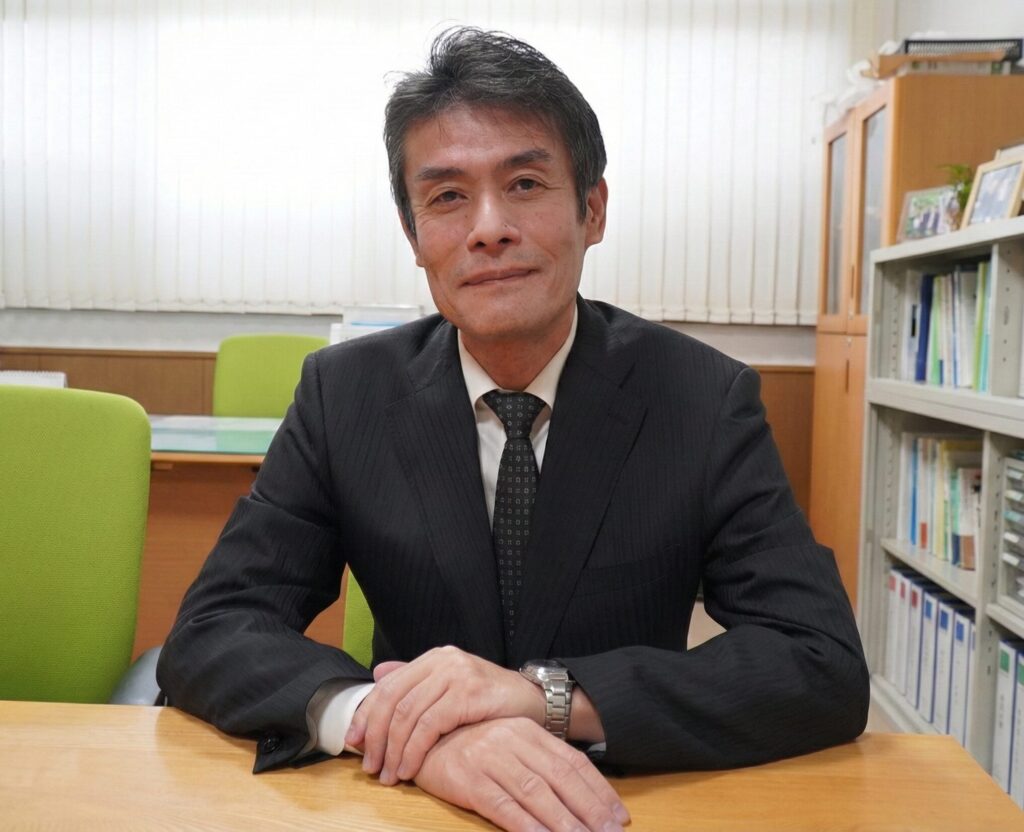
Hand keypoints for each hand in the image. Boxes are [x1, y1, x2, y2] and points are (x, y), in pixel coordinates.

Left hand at [345, 646, 541, 783]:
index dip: (366, 714)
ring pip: (408, 714)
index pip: (388, 685)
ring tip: (388, 775)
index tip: (353, 741)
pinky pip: (430, 725)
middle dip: (375, 736)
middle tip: (369, 766)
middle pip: (393, 699)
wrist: (535, 702)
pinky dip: (414, 750)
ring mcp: (456, 673)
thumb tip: (378, 674)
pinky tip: (409, 768)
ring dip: (393, 749)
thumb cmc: (492, 701)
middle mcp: (442, 660)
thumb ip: (417, 682)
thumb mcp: (452, 687)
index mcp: (434, 658)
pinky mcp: (468, 692)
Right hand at [414, 718, 629, 831]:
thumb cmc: (470, 745)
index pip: (572, 761)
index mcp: (528, 731)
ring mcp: (490, 758)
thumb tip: (579, 794)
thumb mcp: (509, 745)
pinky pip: (504, 807)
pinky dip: (527, 827)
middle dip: (591, 810)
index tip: (619, 815)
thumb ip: (540, 762)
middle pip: (561, 778)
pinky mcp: (469, 779)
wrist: (419, 735)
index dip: (598, 790)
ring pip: (537, 794)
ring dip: (565, 823)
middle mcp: (513, 741)